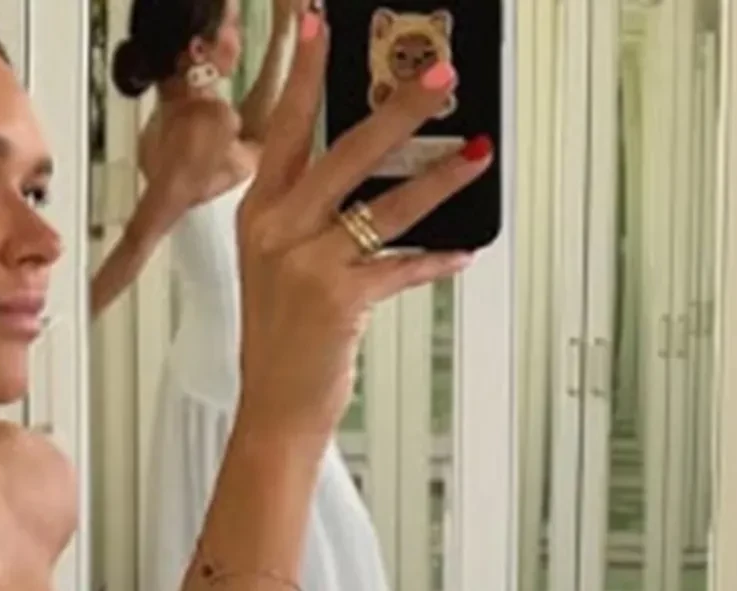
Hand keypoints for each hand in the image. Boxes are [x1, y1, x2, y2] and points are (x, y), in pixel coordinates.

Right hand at [233, 2, 489, 450]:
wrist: (273, 407)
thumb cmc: (283, 336)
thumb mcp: (279, 262)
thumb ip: (311, 216)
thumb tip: (378, 176)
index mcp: (259, 211)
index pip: (284, 127)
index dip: (303, 72)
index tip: (316, 22)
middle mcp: (278, 229)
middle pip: (345, 150)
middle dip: (398, 109)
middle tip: (440, 78)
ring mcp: (306, 264)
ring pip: (385, 206)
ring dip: (439, 179)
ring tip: (477, 153)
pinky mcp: (339, 301)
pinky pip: (401, 267)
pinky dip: (436, 259)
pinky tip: (462, 250)